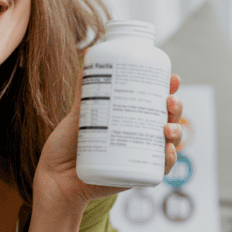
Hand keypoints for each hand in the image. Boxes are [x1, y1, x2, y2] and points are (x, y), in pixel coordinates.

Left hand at [34, 73, 183, 210]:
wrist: (55, 178)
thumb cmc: (67, 146)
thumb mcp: (80, 113)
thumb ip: (86, 88)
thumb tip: (90, 52)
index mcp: (130, 119)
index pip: (156, 102)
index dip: (169, 90)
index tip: (173, 78)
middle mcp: (138, 136)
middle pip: (167, 119)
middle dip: (176, 108)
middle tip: (169, 101)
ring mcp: (139, 155)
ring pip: (169, 142)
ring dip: (176, 132)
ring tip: (167, 128)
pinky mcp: (136, 174)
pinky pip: (160, 168)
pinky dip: (168, 159)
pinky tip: (168, 150)